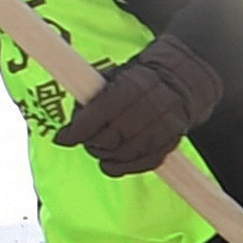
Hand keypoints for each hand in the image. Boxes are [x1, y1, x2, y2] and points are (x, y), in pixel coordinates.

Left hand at [51, 36, 221, 176]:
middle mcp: (149, 107)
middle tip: (84, 141)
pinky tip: (112, 163)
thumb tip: (72, 122)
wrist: (180, 82)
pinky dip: (124, 167)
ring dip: (106, 157)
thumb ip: (90, 96)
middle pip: (110, 138)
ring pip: (125, 154)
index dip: (76, 132)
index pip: (97, 115)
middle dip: (91, 143)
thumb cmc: (138, 80)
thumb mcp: (113, 76)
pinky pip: (144, 163)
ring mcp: (163, 127)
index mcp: (131, 87)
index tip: (63, 138)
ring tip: (99, 150)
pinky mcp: (171, 143)